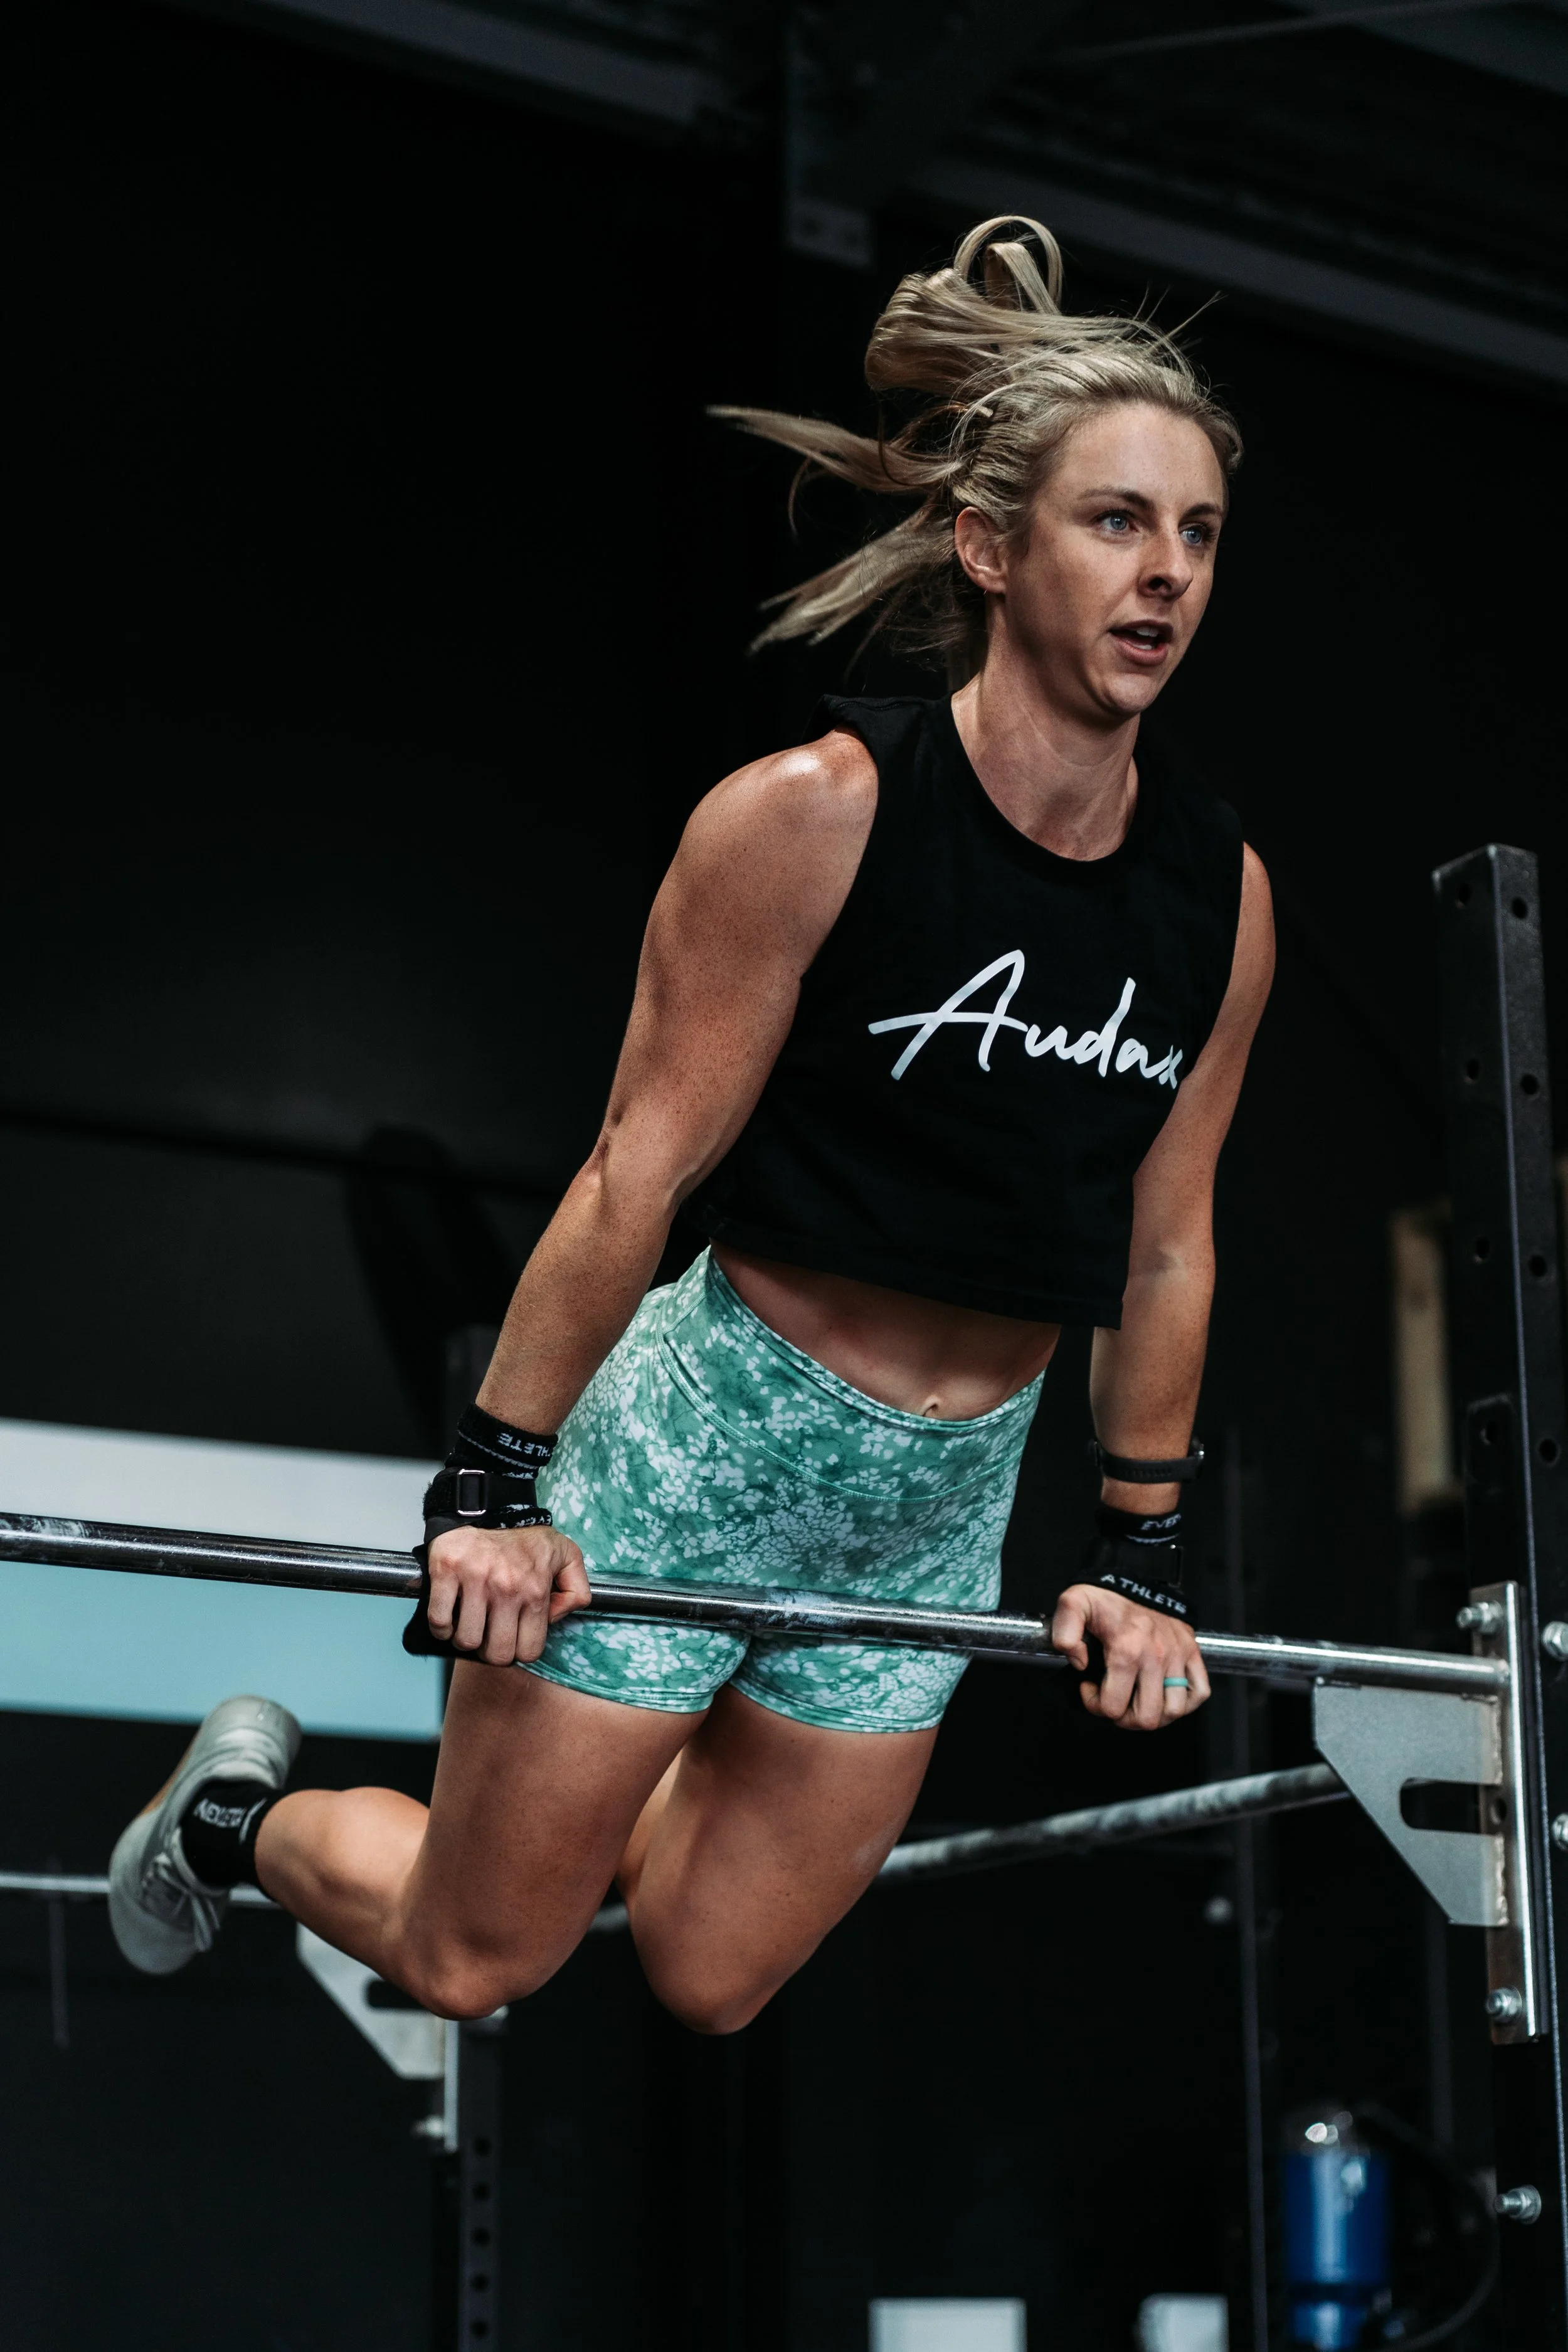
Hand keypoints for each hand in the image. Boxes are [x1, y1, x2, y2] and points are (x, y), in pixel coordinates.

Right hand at [426, 1524, 591, 1665]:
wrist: (489, 1504)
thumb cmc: (524, 1534)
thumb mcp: (566, 1556)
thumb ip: (577, 1590)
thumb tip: (557, 1618)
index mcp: (535, 1590)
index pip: (528, 1650)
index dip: (519, 1649)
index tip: (512, 1637)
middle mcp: (507, 1588)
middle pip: (496, 1653)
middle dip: (492, 1650)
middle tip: (489, 1634)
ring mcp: (475, 1580)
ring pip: (466, 1641)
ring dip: (465, 1638)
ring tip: (470, 1623)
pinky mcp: (447, 1571)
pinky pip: (438, 1620)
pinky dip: (441, 1626)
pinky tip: (450, 1616)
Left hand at [1050, 1582, 1209, 1729]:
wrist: (1137, 1573)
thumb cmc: (1106, 1595)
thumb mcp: (1073, 1604)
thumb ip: (1064, 1634)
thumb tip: (1079, 1664)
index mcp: (1126, 1649)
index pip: (1112, 1706)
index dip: (1094, 1704)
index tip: (1089, 1688)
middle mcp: (1156, 1656)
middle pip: (1146, 1718)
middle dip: (1124, 1717)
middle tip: (1113, 1700)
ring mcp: (1178, 1656)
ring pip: (1173, 1711)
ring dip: (1153, 1714)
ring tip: (1136, 1700)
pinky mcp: (1192, 1652)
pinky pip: (1199, 1692)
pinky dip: (1184, 1703)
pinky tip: (1163, 1695)